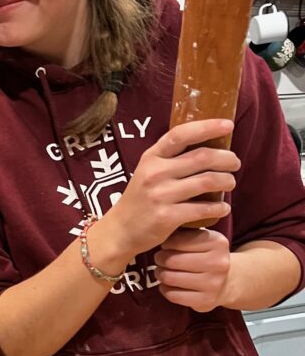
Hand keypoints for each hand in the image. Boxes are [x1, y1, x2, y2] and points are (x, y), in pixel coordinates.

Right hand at [103, 119, 239, 258]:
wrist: (120, 231)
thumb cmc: (140, 199)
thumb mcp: (148, 172)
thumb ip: (170, 159)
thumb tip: (208, 145)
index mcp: (151, 157)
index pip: (181, 135)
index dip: (207, 127)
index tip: (228, 125)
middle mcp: (155, 173)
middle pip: (202, 157)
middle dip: (226, 158)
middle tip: (235, 163)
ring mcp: (160, 195)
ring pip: (206, 181)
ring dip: (226, 181)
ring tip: (231, 183)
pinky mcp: (166, 217)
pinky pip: (202, 209)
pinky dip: (219, 208)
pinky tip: (224, 208)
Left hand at [154, 228, 230, 311]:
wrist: (226, 282)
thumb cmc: (205, 256)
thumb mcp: (201, 239)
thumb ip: (184, 233)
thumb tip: (159, 230)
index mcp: (217, 243)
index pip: (179, 240)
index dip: (166, 243)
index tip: (165, 245)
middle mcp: (219, 263)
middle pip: (173, 260)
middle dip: (160, 259)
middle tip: (159, 259)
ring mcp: (214, 284)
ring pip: (171, 278)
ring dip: (160, 274)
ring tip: (161, 271)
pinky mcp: (206, 301)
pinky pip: (173, 295)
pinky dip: (165, 289)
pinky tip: (167, 285)